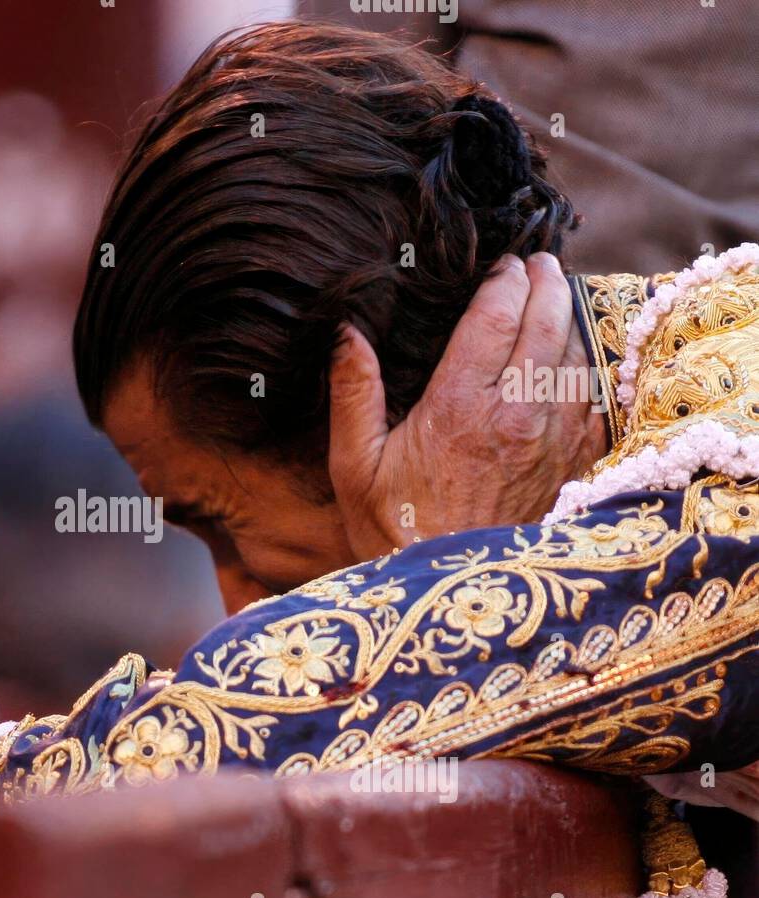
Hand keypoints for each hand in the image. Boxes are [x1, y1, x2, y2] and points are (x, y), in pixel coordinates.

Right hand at [327, 253, 606, 558]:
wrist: (448, 593)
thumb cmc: (393, 529)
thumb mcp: (353, 464)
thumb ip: (353, 392)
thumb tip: (346, 331)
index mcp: (460, 407)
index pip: (496, 315)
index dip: (503, 279)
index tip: (501, 263)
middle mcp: (516, 415)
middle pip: (547, 321)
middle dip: (545, 282)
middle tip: (539, 262)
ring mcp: (552, 439)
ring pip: (577, 355)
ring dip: (569, 318)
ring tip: (556, 297)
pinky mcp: (572, 465)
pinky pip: (593, 399)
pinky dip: (587, 368)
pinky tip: (573, 359)